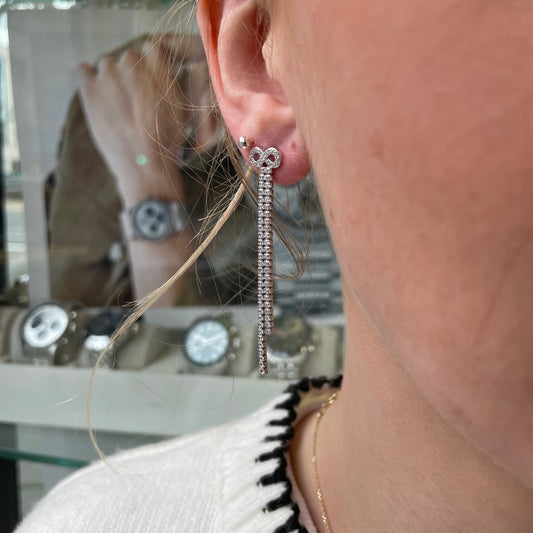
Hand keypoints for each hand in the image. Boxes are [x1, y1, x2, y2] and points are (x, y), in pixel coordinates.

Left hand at [78, 34, 210, 206]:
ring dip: (111, 78)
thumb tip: (165, 74)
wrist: (145, 164)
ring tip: (117, 104)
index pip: (152, 48)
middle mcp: (134, 63)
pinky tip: (95, 92)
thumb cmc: (167, 141)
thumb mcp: (182, 109)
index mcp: (159, 66)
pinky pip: (82, 70)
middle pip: (129, 57)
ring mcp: (109, 74)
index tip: (150, 80)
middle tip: (135, 99)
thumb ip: (173, 83)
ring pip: (106, 64)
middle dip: (131, 74)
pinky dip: (87, 77)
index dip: (151, 65)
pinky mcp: (89, 89)